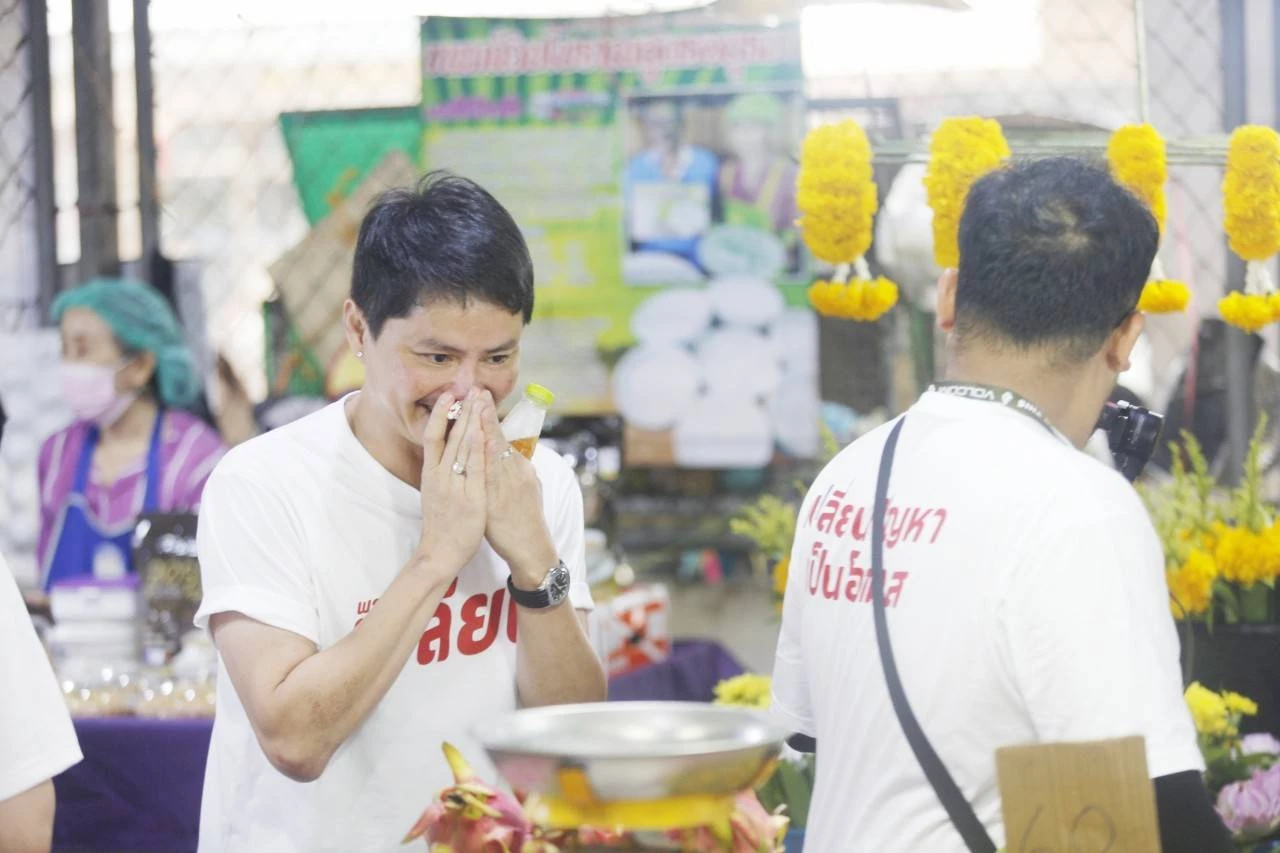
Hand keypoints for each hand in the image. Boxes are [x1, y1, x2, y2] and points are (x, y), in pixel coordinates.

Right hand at [415, 389, 487, 573]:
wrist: (438, 554)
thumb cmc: (441, 526)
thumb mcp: (436, 495)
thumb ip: (442, 475)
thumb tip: (447, 456)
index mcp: (430, 475)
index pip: (433, 438)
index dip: (440, 415)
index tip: (449, 396)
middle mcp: (439, 477)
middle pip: (449, 437)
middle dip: (461, 412)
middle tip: (469, 388)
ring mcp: (454, 487)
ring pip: (462, 448)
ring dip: (471, 423)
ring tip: (477, 401)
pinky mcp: (470, 499)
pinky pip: (475, 470)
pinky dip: (478, 450)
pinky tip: (483, 433)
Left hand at [477, 393, 556, 587]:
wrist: (531, 548)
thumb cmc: (525, 518)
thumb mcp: (526, 488)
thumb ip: (516, 470)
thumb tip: (510, 453)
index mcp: (521, 469)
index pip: (504, 437)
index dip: (492, 417)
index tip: (482, 397)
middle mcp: (516, 474)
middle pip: (499, 438)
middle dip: (487, 414)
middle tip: (478, 391)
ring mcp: (509, 486)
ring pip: (496, 452)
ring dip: (486, 428)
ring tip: (477, 407)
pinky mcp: (501, 500)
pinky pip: (492, 475)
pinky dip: (486, 457)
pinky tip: (480, 443)